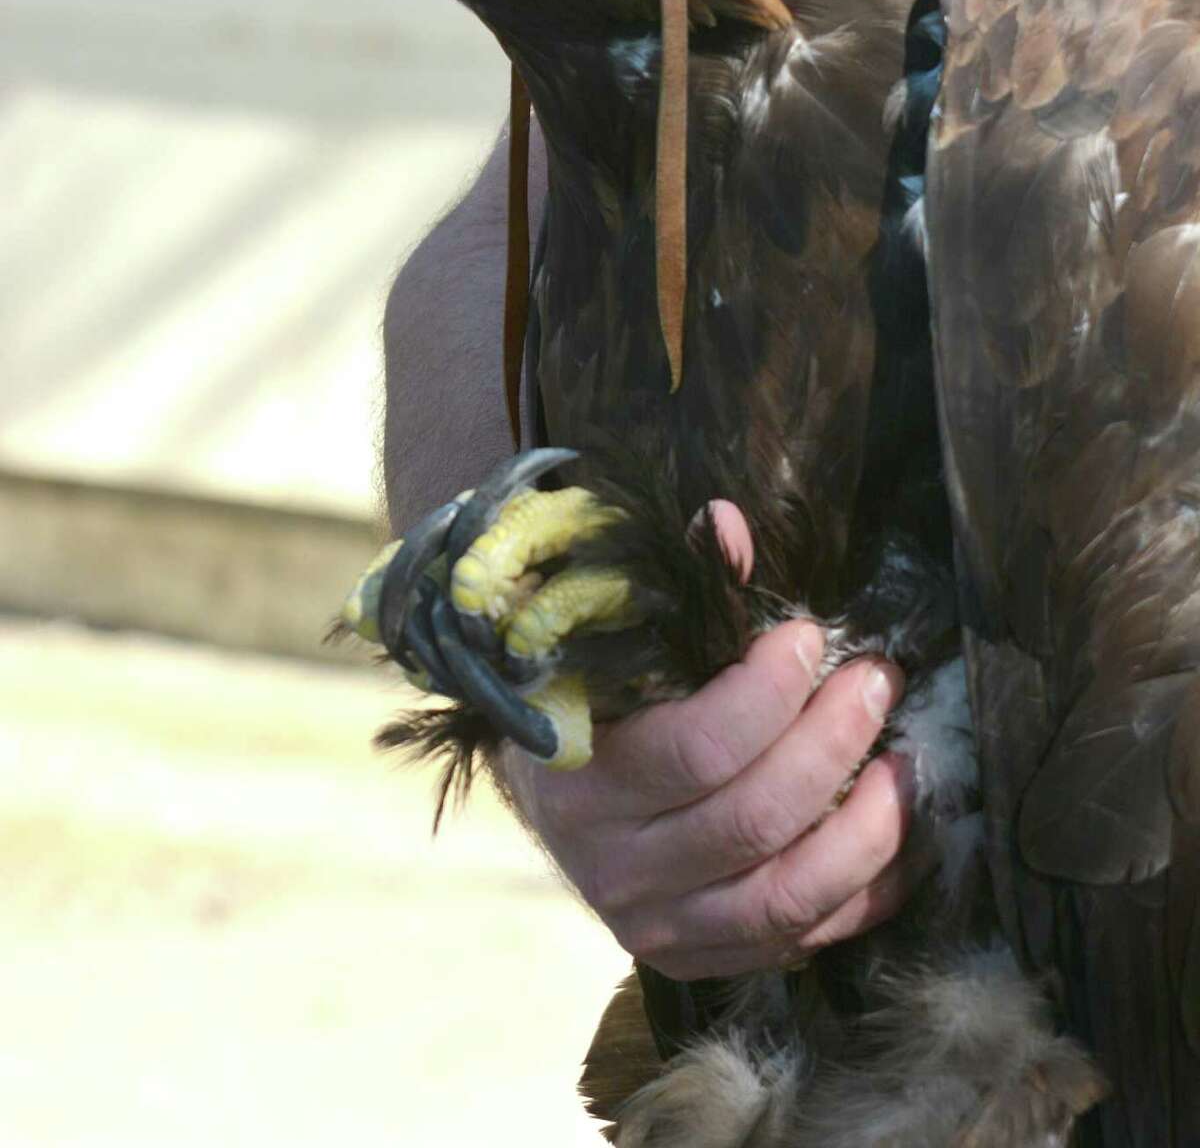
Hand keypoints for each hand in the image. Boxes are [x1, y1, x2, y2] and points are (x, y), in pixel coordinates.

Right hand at [500, 505, 913, 980]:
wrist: (549, 806)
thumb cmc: (586, 709)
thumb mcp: (606, 650)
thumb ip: (671, 592)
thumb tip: (729, 524)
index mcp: (583, 783)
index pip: (693, 750)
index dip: (766, 694)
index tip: (808, 638)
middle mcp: (617, 869)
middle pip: (751, 819)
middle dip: (832, 742)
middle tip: (877, 679)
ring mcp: (662, 927)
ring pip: (786, 895)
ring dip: (867, 827)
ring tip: (908, 761)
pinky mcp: (704, 959)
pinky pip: (802, 941)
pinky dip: (867, 892)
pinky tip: (904, 837)